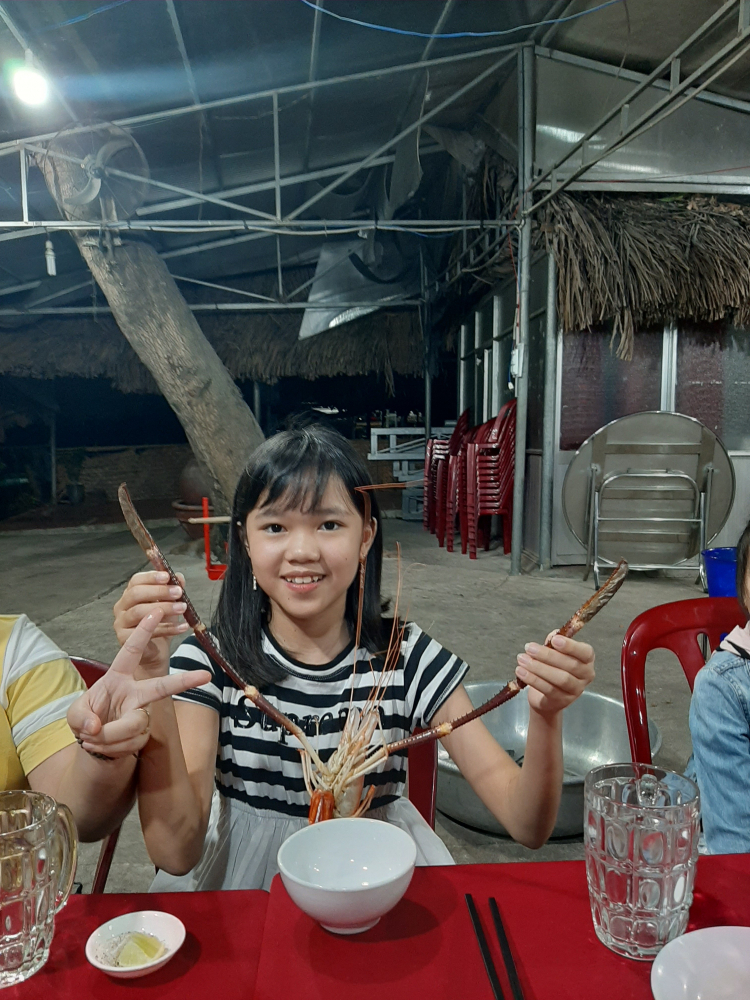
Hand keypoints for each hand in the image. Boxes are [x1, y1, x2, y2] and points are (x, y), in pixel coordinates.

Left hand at [68, 610, 210, 758]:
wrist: (94, 743)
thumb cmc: (88, 718)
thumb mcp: (75, 714)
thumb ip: (82, 718)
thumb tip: (96, 727)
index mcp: (118, 678)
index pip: (131, 651)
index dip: (143, 632)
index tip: (157, 611)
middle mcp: (135, 693)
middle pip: (161, 686)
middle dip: (184, 681)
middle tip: (205, 676)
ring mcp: (142, 713)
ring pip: (134, 724)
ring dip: (109, 736)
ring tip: (93, 739)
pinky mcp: (144, 733)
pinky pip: (131, 742)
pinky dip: (111, 748)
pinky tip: (103, 746)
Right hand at [113, 570, 190, 671]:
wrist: (154, 652)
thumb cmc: (159, 625)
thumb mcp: (169, 604)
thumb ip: (172, 590)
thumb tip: (179, 576)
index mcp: (130, 595)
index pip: (136, 581)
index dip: (151, 577)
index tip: (167, 576)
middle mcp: (121, 607)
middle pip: (135, 594)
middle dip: (159, 591)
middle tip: (178, 592)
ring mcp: (121, 623)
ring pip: (139, 612)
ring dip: (164, 608)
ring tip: (182, 608)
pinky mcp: (123, 638)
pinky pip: (146, 631)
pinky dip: (168, 628)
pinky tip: (183, 626)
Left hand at [515, 634, 594, 717]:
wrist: (547, 697)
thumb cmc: (553, 668)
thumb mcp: (555, 653)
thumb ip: (554, 642)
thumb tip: (554, 634)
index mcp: (587, 660)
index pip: (585, 652)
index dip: (571, 646)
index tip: (554, 640)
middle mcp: (586, 675)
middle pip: (570, 665)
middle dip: (548, 655)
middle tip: (529, 648)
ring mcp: (576, 690)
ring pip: (560, 678)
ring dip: (538, 667)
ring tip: (522, 659)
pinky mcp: (562, 701)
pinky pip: (548, 689)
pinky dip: (533, 679)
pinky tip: (521, 671)